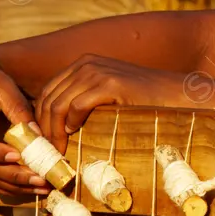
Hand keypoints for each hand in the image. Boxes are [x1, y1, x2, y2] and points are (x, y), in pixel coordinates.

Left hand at [36, 54, 186, 152]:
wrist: (175, 95)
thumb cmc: (143, 102)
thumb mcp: (107, 96)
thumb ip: (83, 101)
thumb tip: (56, 127)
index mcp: (83, 64)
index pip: (47, 92)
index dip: (39, 119)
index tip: (43, 142)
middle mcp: (87, 64)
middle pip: (49, 99)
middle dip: (44, 128)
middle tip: (48, 151)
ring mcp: (98, 71)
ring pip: (59, 104)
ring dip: (55, 131)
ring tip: (59, 150)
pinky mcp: (111, 83)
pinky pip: (78, 105)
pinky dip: (72, 122)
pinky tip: (75, 133)